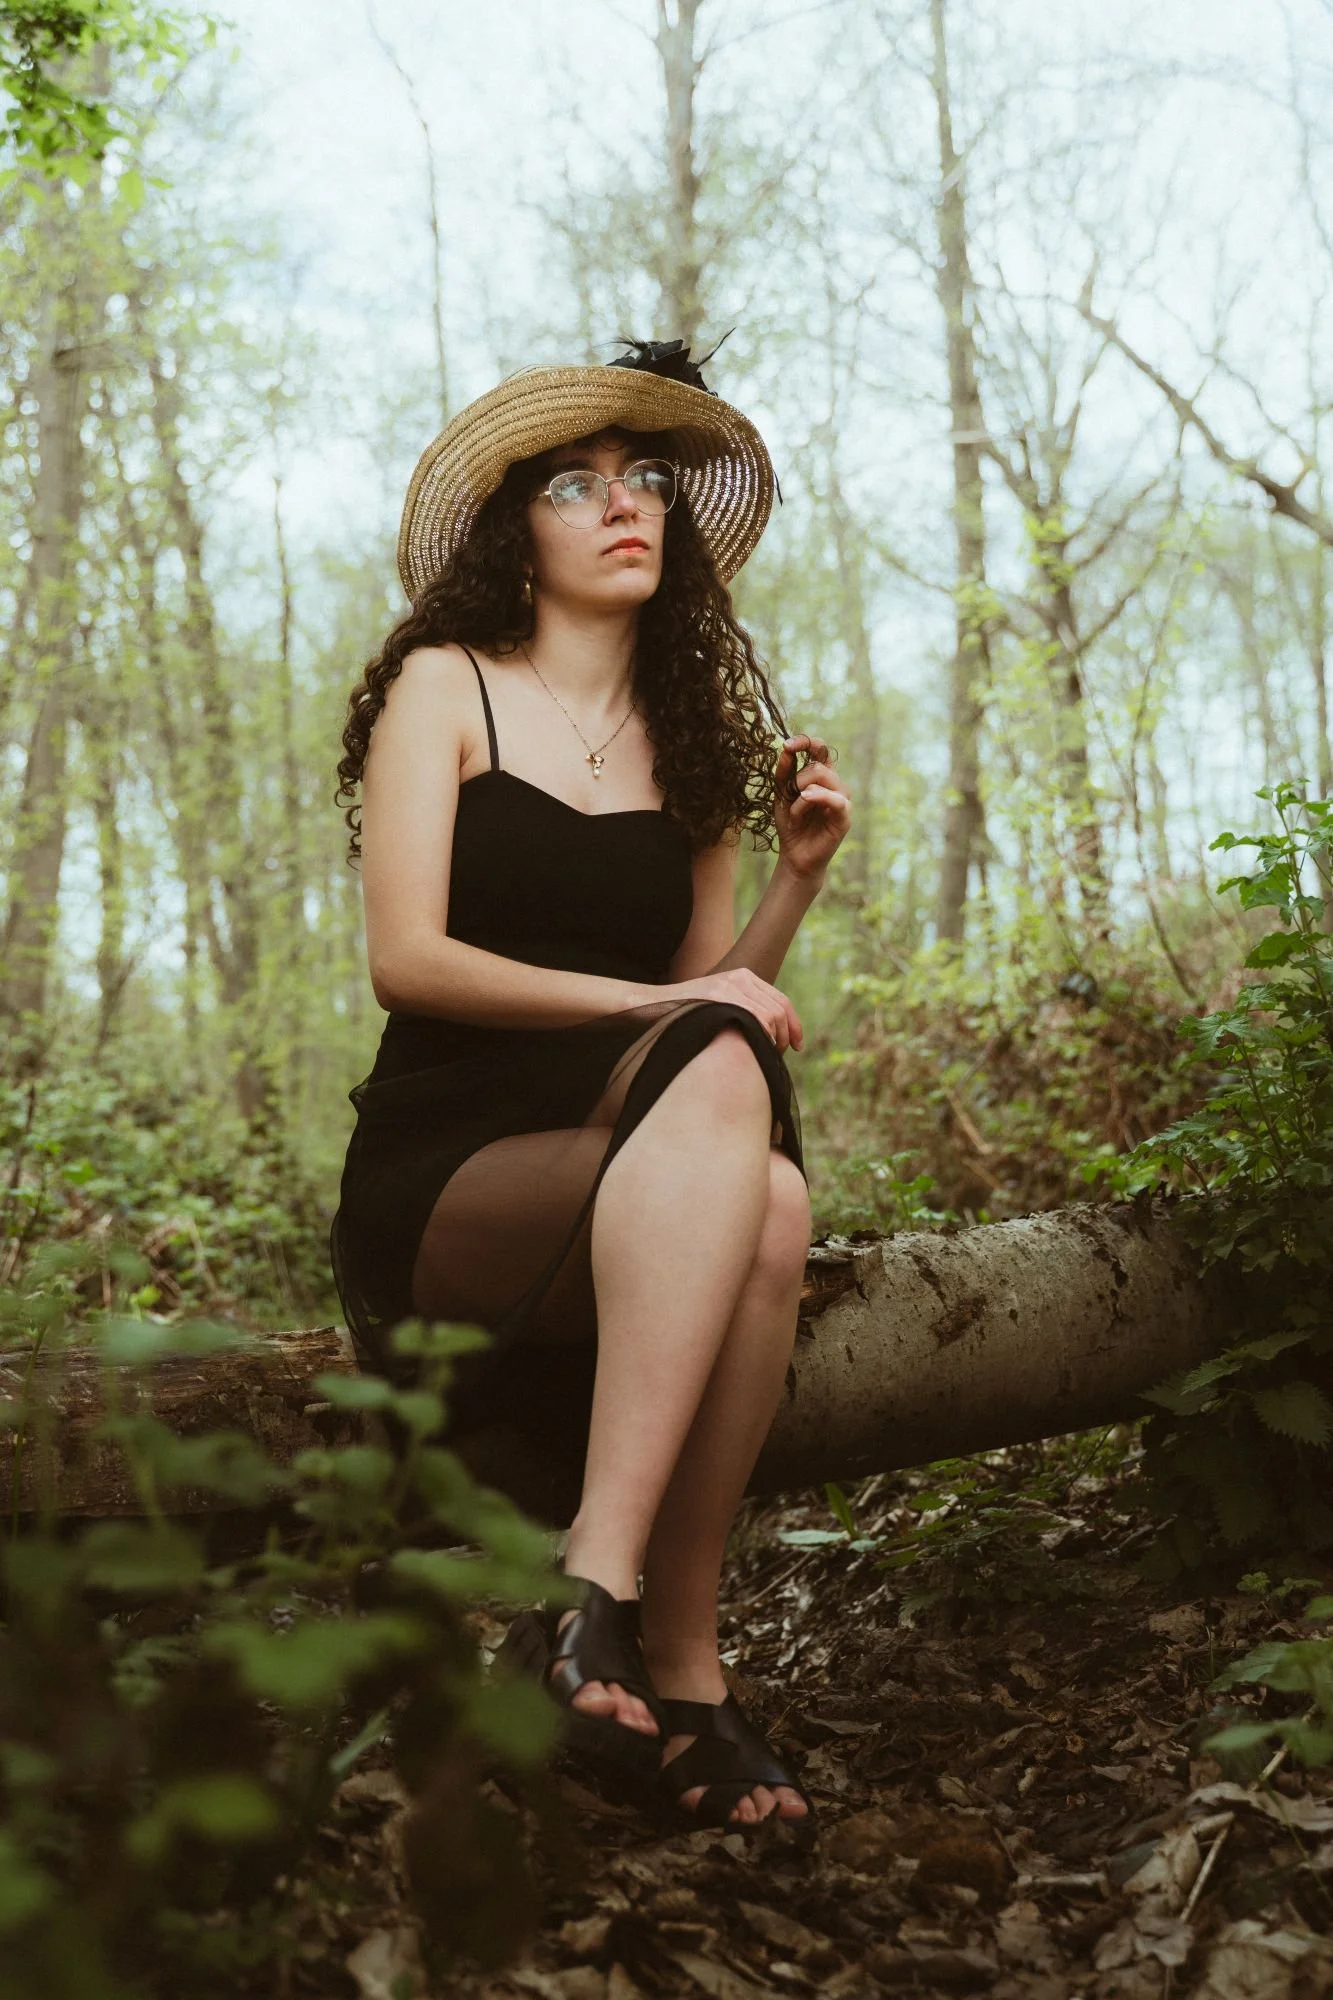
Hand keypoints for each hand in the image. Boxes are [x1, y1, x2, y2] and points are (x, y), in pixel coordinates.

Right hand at [661, 968, 803, 1051]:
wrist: (652, 1004)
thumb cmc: (686, 1013)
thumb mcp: (718, 1004)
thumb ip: (742, 1009)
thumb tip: (770, 1032)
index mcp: (742, 976)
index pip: (781, 1000)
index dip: (794, 1025)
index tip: (797, 1046)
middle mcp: (739, 977)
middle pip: (779, 1010)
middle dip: (786, 1036)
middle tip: (779, 1056)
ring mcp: (728, 985)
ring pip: (770, 1015)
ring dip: (774, 1040)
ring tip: (765, 1056)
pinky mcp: (718, 995)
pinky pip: (753, 1018)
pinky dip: (761, 1036)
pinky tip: (754, 1050)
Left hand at [774, 733, 851, 881]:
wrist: (795, 856)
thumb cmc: (790, 825)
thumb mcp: (781, 795)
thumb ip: (784, 772)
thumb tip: (785, 749)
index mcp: (822, 776)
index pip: (820, 748)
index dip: (806, 742)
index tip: (787, 745)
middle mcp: (835, 784)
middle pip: (818, 764)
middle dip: (797, 779)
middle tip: (789, 799)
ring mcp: (842, 799)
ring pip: (823, 777)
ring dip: (801, 793)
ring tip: (795, 813)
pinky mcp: (845, 816)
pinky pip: (835, 799)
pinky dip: (815, 799)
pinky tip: (803, 804)